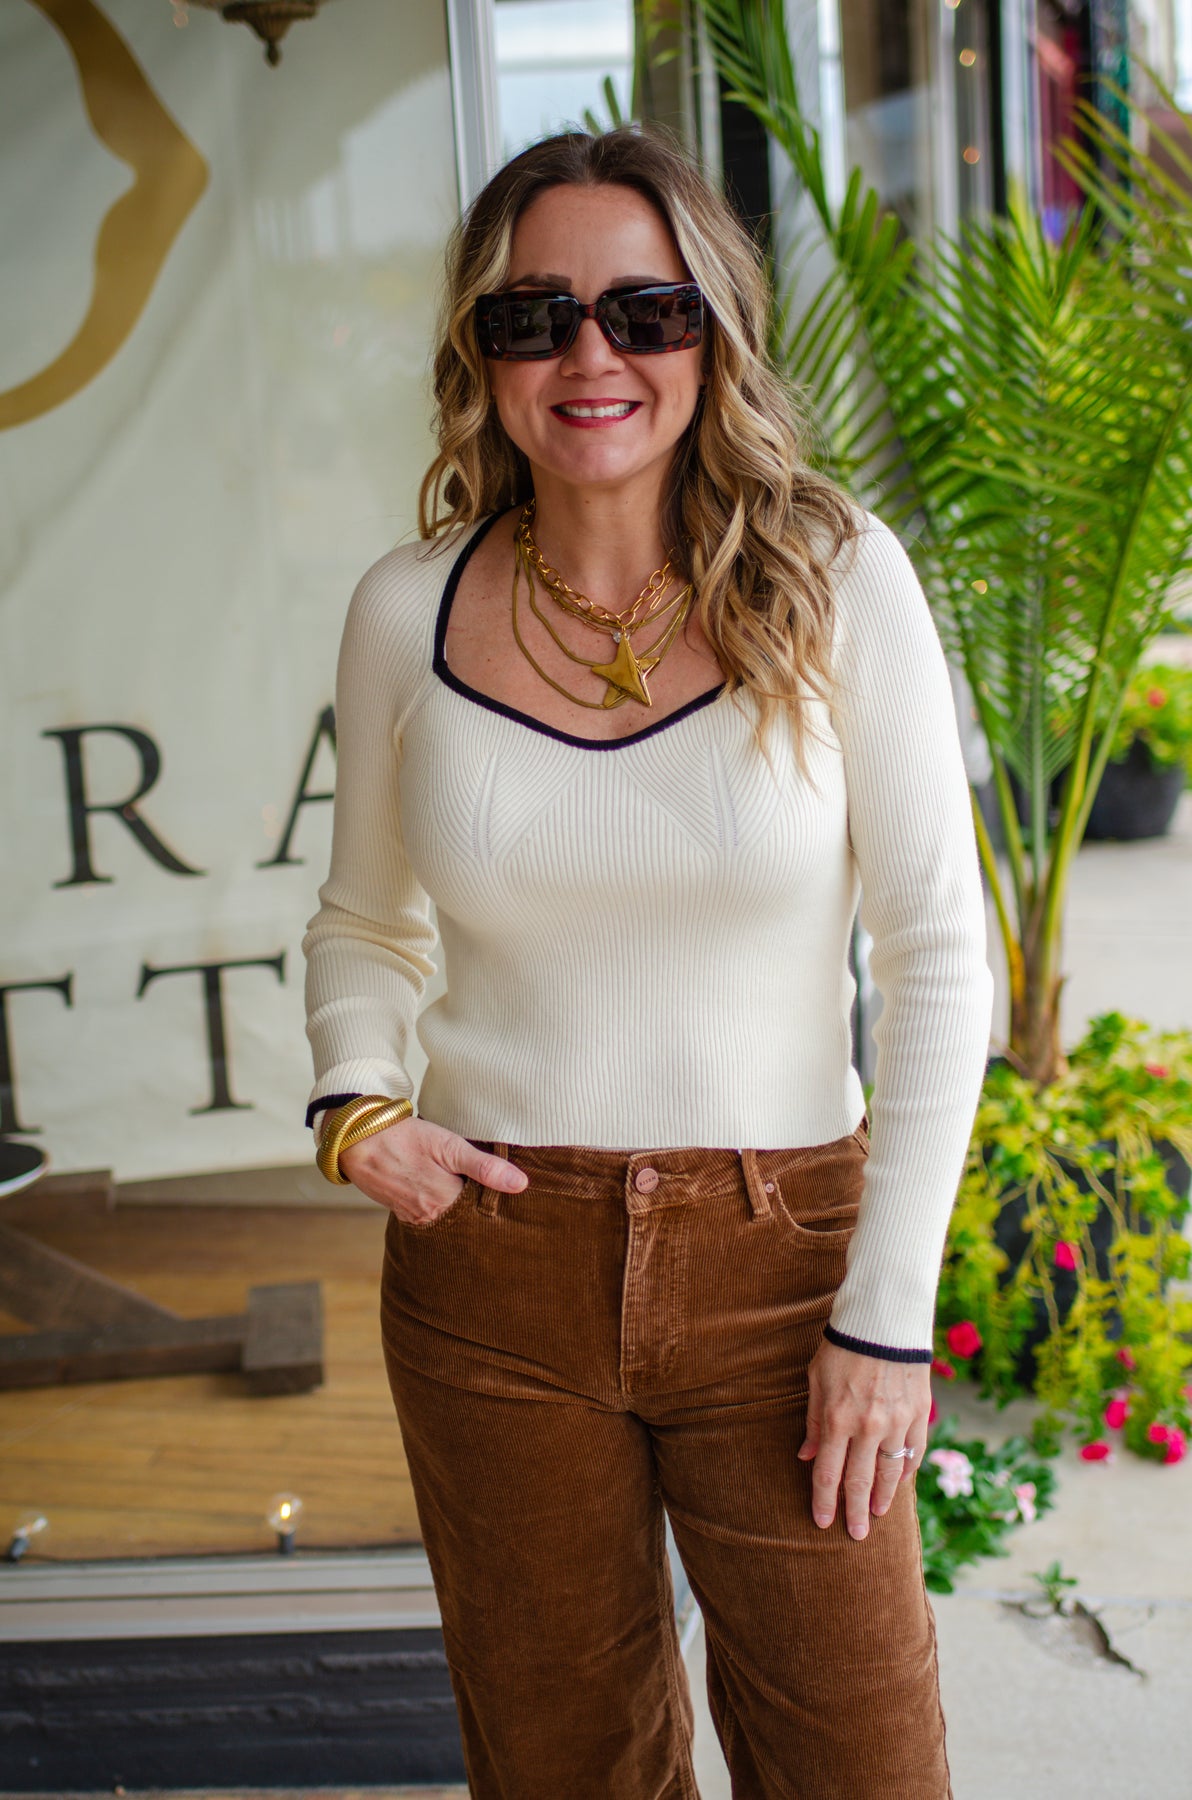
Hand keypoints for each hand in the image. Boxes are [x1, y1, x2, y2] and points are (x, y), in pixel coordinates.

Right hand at [335, 1116, 526, 1224]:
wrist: (357, 1140)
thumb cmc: (404, 1138)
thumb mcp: (448, 1146)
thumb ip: (484, 1167)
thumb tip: (520, 1184)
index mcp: (446, 1203)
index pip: (485, 1212)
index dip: (498, 1202)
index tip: (512, 1196)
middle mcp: (431, 1217)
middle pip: (468, 1220)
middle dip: (481, 1210)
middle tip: (494, 1195)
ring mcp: (415, 1218)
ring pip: (450, 1219)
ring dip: (462, 1209)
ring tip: (473, 1194)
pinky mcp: (404, 1213)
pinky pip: (432, 1216)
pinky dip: (443, 1208)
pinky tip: (449, 1196)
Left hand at [797, 1339, 930, 1539]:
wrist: (884, 1321)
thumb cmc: (842, 1347)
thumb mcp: (816, 1380)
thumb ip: (813, 1421)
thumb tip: (807, 1457)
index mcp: (838, 1419)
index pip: (829, 1472)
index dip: (824, 1500)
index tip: (823, 1523)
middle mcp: (868, 1427)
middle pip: (860, 1481)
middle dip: (855, 1512)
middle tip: (856, 1535)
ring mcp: (896, 1423)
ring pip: (890, 1473)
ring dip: (882, 1497)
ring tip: (877, 1514)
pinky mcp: (919, 1414)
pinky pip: (913, 1453)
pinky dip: (906, 1471)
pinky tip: (899, 1483)